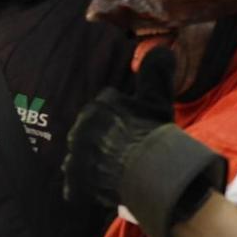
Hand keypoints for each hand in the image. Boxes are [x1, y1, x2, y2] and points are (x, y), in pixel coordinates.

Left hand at [61, 46, 174, 210]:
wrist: (148, 173)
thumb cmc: (154, 135)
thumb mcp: (158, 98)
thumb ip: (156, 72)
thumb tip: (162, 48)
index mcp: (98, 106)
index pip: (106, 107)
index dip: (121, 117)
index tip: (133, 126)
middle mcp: (80, 128)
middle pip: (92, 131)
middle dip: (104, 138)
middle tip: (125, 149)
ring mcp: (75, 157)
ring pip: (82, 156)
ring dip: (94, 160)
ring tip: (115, 168)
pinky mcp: (74, 182)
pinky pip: (75, 184)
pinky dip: (85, 187)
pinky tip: (100, 187)